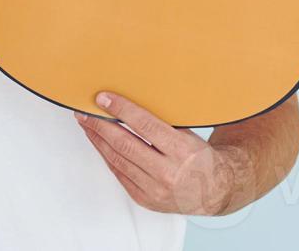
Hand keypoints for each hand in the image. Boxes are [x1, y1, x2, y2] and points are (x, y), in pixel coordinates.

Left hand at [75, 92, 242, 215]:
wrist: (215, 191)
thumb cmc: (200, 158)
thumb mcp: (188, 135)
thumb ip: (162, 123)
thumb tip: (129, 102)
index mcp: (182, 151)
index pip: (145, 125)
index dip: (121, 110)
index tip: (103, 98)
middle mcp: (168, 172)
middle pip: (125, 144)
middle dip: (100, 125)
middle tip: (84, 111)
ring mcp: (155, 189)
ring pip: (118, 160)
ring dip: (98, 140)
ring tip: (87, 125)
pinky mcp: (145, 199)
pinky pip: (120, 174)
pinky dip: (107, 157)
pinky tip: (100, 144)